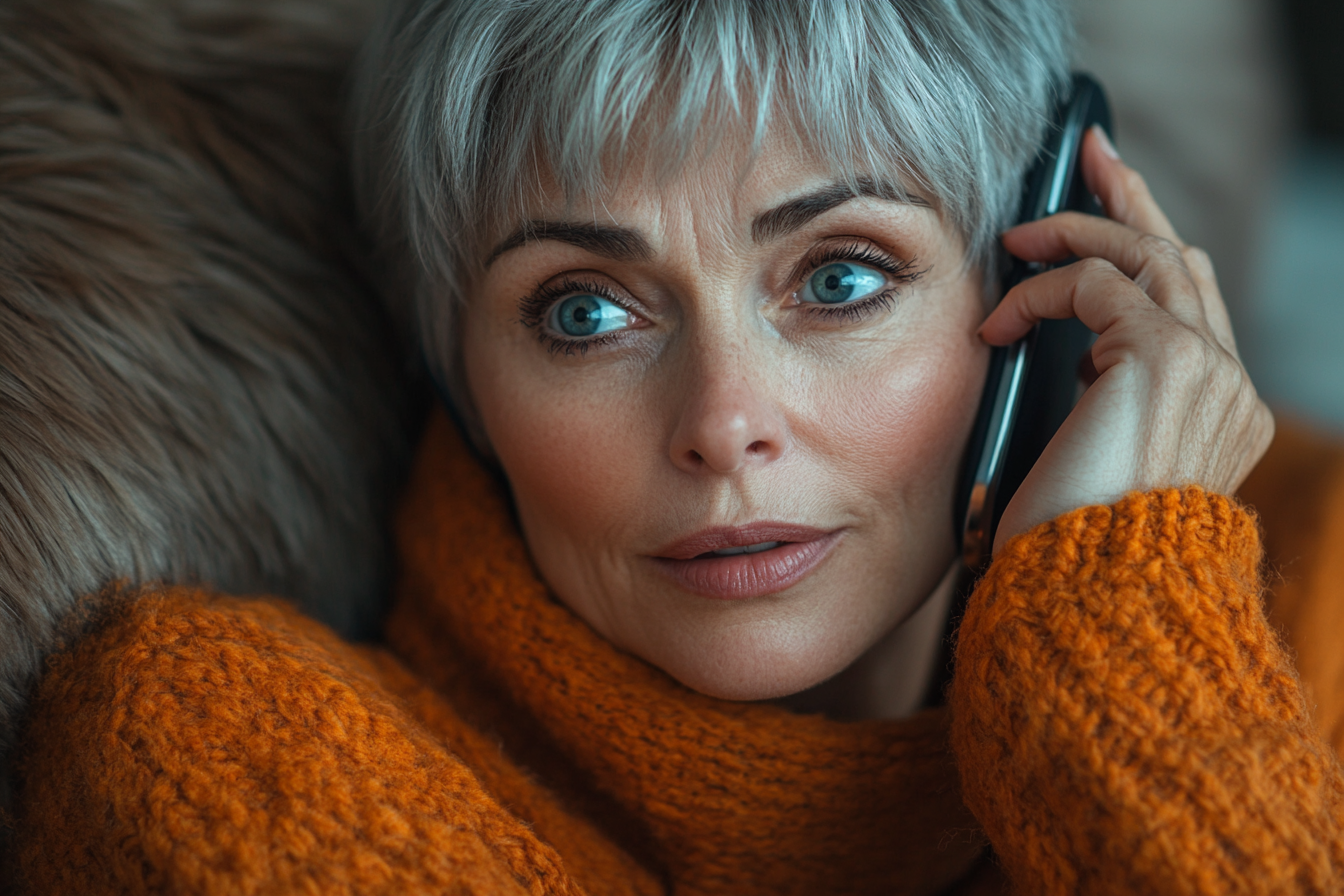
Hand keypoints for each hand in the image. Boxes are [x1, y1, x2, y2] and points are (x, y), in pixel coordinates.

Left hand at [982, 126, 1274, 554]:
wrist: (1095, 597)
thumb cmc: (1075, 553)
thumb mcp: (1094, 468)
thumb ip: (1105, 410)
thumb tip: (1072, 366)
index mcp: (1217, 416)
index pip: (1188, 309)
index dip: (1143, 256)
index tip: (1092, 233)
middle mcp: (1228, 388)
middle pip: (1182, 262)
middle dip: (1132, 203)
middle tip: (1091, 158)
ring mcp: (1208, 370)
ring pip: (1149, 256)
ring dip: (1084, 226)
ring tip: (1024, 226)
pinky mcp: (1166, 359)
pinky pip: (1095, 285)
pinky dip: (1041, 289)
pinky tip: (1000, 319)